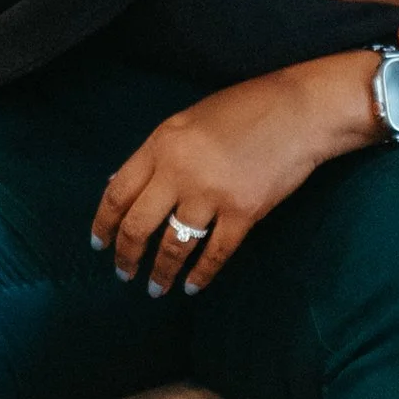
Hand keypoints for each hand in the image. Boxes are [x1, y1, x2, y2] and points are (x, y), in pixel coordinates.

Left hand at [92, 57, 379, 296]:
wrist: (300, 112)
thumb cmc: (244, 109)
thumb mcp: (187, 122)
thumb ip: (155, 154)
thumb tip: (122, 186)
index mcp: (162, 144)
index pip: (118, 193)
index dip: (103, 224)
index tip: (99, 244)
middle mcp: (180, 172)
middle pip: (139, 225)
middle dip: (127, 256)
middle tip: (123, 273)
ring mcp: (212, 194)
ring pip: (174, 246)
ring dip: (161, 273)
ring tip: (156, 289)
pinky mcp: (244, 213)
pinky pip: (215, 254)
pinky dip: (201, 275)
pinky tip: (192, 287)